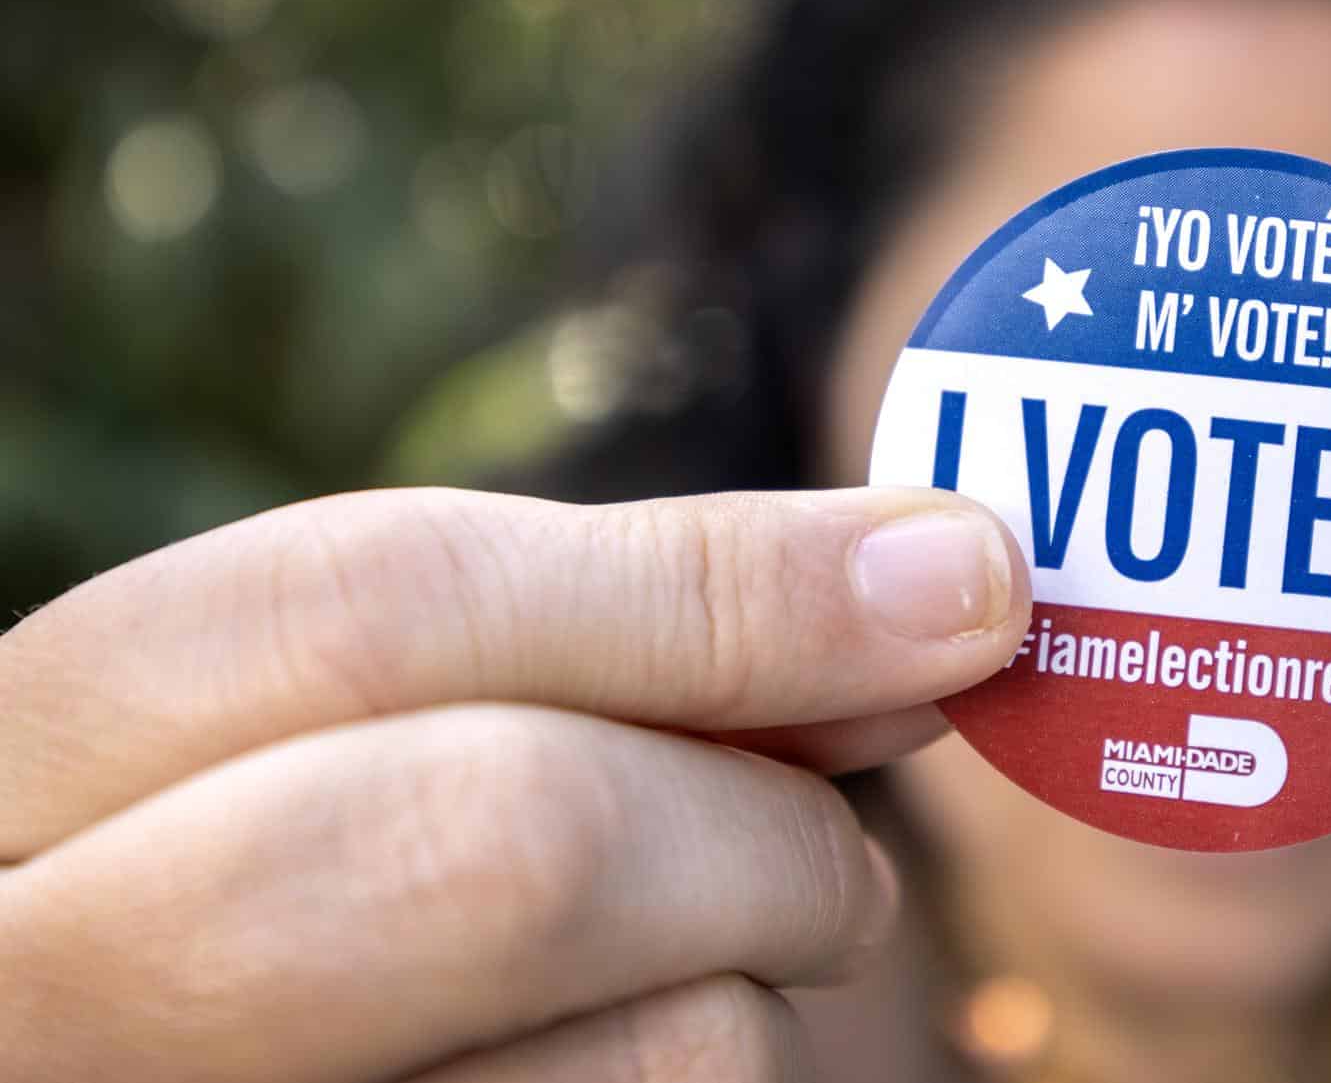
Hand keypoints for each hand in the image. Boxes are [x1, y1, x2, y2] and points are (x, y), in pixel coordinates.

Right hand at [0, 485, 1028, 1081]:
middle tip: (844, 865)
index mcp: (36, 767)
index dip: (718, 586)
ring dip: (742, 998)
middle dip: (760, 826)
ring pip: (653, 1055)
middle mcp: (61, 988)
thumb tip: (942, 575)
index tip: (961, 577)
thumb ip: (613, 635)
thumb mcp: (361, 720)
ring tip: (669, 985)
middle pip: (512, 838)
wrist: (188, 1069)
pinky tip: (603, 1079)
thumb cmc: (290, 869)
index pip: (378, 608)